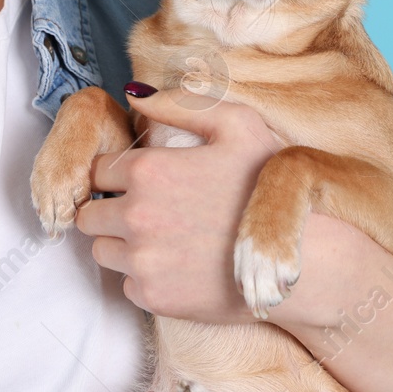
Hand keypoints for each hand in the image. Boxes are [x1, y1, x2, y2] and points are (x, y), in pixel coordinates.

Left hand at [76, 83, 286, 326]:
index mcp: (148, 172)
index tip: (141, 181)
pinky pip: (126, 283)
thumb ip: (180, 105)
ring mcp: (143, 261)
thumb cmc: (269, 189)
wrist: (302, 260)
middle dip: (112, 209)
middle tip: (149, 211)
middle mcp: (137, 217)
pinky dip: (144, 276)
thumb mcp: (237, 125)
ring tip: (165, 238)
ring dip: (122, 243)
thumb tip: (134, 95)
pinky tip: (178, 264)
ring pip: (102, 250)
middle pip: (90, 214)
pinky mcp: (154, 297)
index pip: (96, 171)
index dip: (117, 173)